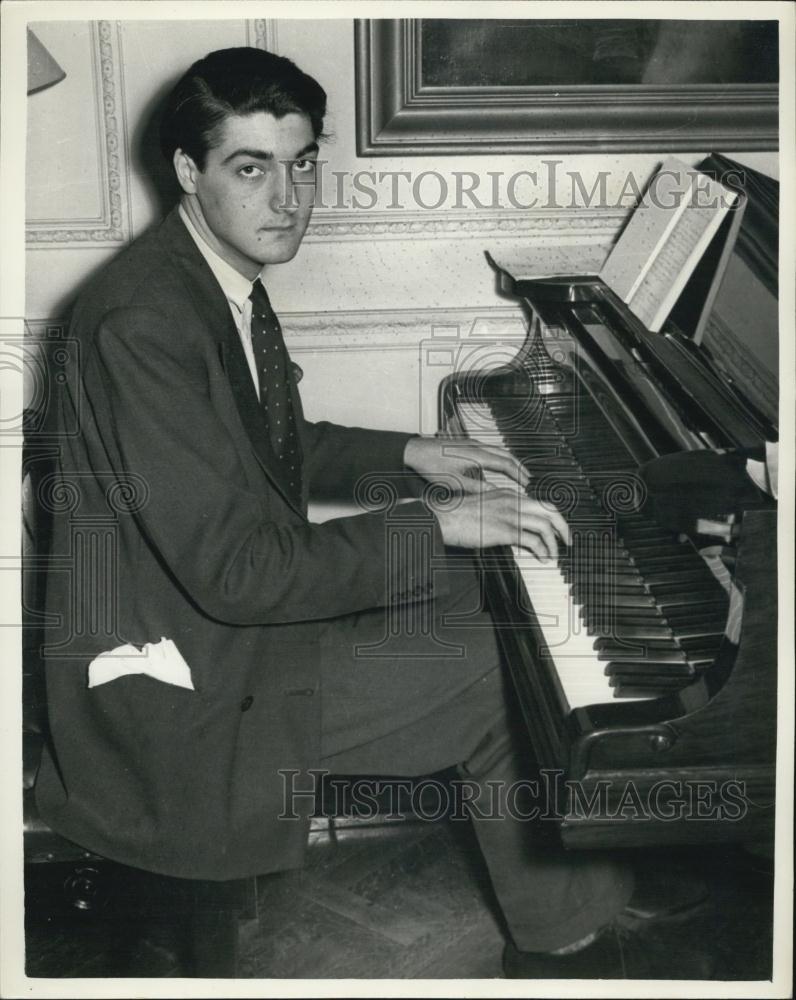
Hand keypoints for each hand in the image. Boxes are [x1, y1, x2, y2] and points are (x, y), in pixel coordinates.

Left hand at [404, 435, 528, 493]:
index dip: (519, 475)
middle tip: (529, 479)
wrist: (415, 450)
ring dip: (510, 462)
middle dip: (520, 467)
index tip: (528, 484)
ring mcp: (472, 444)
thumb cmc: (430, 465)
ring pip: (499, 451)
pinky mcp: (466, 445)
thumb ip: (477, 488)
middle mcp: (477, 447)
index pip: (506, 464)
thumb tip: (495, 494)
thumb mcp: (454, 483)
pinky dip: (500, 458)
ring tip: (518, 473)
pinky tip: (498, 466)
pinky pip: (490, 450)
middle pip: (507, 455)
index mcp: (477, 455)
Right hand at [431, 488, 569, 561]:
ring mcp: (509, 515)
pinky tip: (542, 557)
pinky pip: (532, 540)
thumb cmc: (458, 515)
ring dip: (554, 544)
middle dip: (563, 528)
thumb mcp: (485, 509)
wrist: (443, 517)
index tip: (557, 531)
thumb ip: (502, 515)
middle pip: (550, 511)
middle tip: (567, 541)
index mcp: (509, 495)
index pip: (540, 504)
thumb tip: (515, 531)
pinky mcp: (503, 529)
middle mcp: (513, 502)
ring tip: (554, 555)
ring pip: (545, 526)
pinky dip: (542, 550)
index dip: (553, 519)